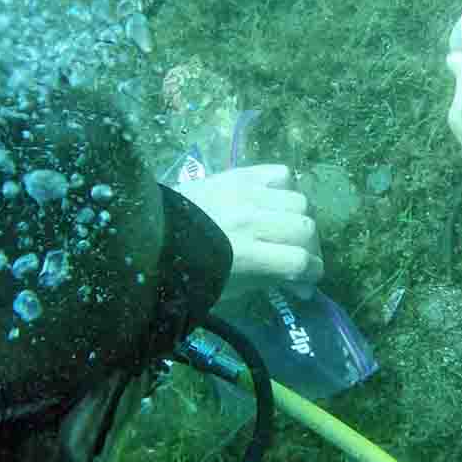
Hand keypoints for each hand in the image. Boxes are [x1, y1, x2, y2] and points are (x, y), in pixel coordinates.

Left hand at [173, 164, 322, 296]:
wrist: (149, 234)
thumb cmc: (187, 271)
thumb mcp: (228, 287)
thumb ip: (268, 281)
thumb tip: (303, 287)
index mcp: (244, 255)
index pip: (299, 261)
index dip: (312, 273)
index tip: (308, 278)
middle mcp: (250, 220)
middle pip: (305, 229)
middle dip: (310, 247)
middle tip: (300, 254)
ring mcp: (246, 192)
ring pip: (299, 201)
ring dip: (300, 218)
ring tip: (287, 227)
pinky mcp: (239, 173)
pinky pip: (281, 173)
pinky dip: (285, 188)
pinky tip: (274, 202)